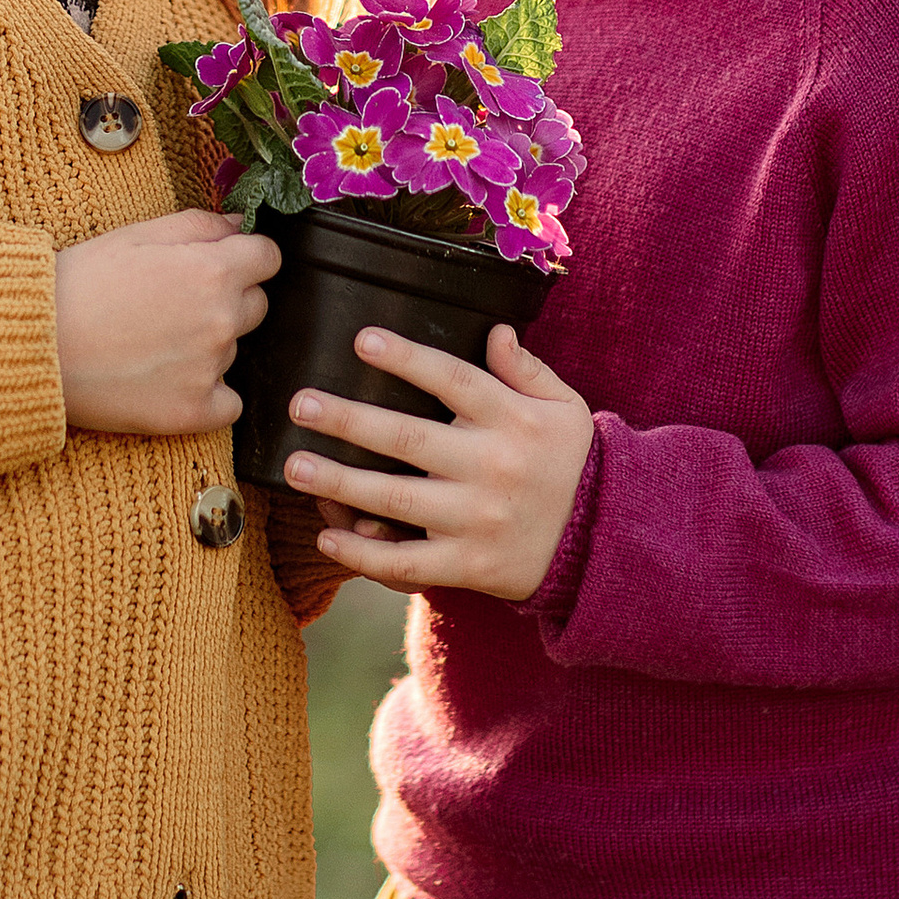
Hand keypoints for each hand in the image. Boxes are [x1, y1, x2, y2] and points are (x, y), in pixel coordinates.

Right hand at [54, 209, 278, 439]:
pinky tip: (169, 381)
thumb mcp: (138, 234)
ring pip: (234, 351)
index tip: (223, 265)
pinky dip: (207, 394)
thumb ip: (199, 225)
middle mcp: (222, 320)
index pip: (268, 258)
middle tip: (175, 304)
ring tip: (154, 341)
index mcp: (213, 271)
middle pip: (256, 305)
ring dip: (208, 345)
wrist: (33, 344)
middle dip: (228, 300)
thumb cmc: (80, 283)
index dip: (245, 257)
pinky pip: (228, 403)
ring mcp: (210, 369)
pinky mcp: (193, 412)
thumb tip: (238, 225)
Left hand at [284, 326, 595, 601]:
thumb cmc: (573, 463)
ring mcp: (478, 520)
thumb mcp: (563, 407)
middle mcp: (491, 467)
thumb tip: (495, 332)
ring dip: (339, 484)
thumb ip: (527, 370)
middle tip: (300, 405)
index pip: (453, 380)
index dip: (406, 359)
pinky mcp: (470, 566)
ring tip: (294, 467)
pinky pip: (408, 564)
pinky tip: (327, 538)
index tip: (361, 340)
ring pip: (397, 501)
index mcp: (512, 420)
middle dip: (348, 421)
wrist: (604, 542)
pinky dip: (365, 555)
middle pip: (408, 439)